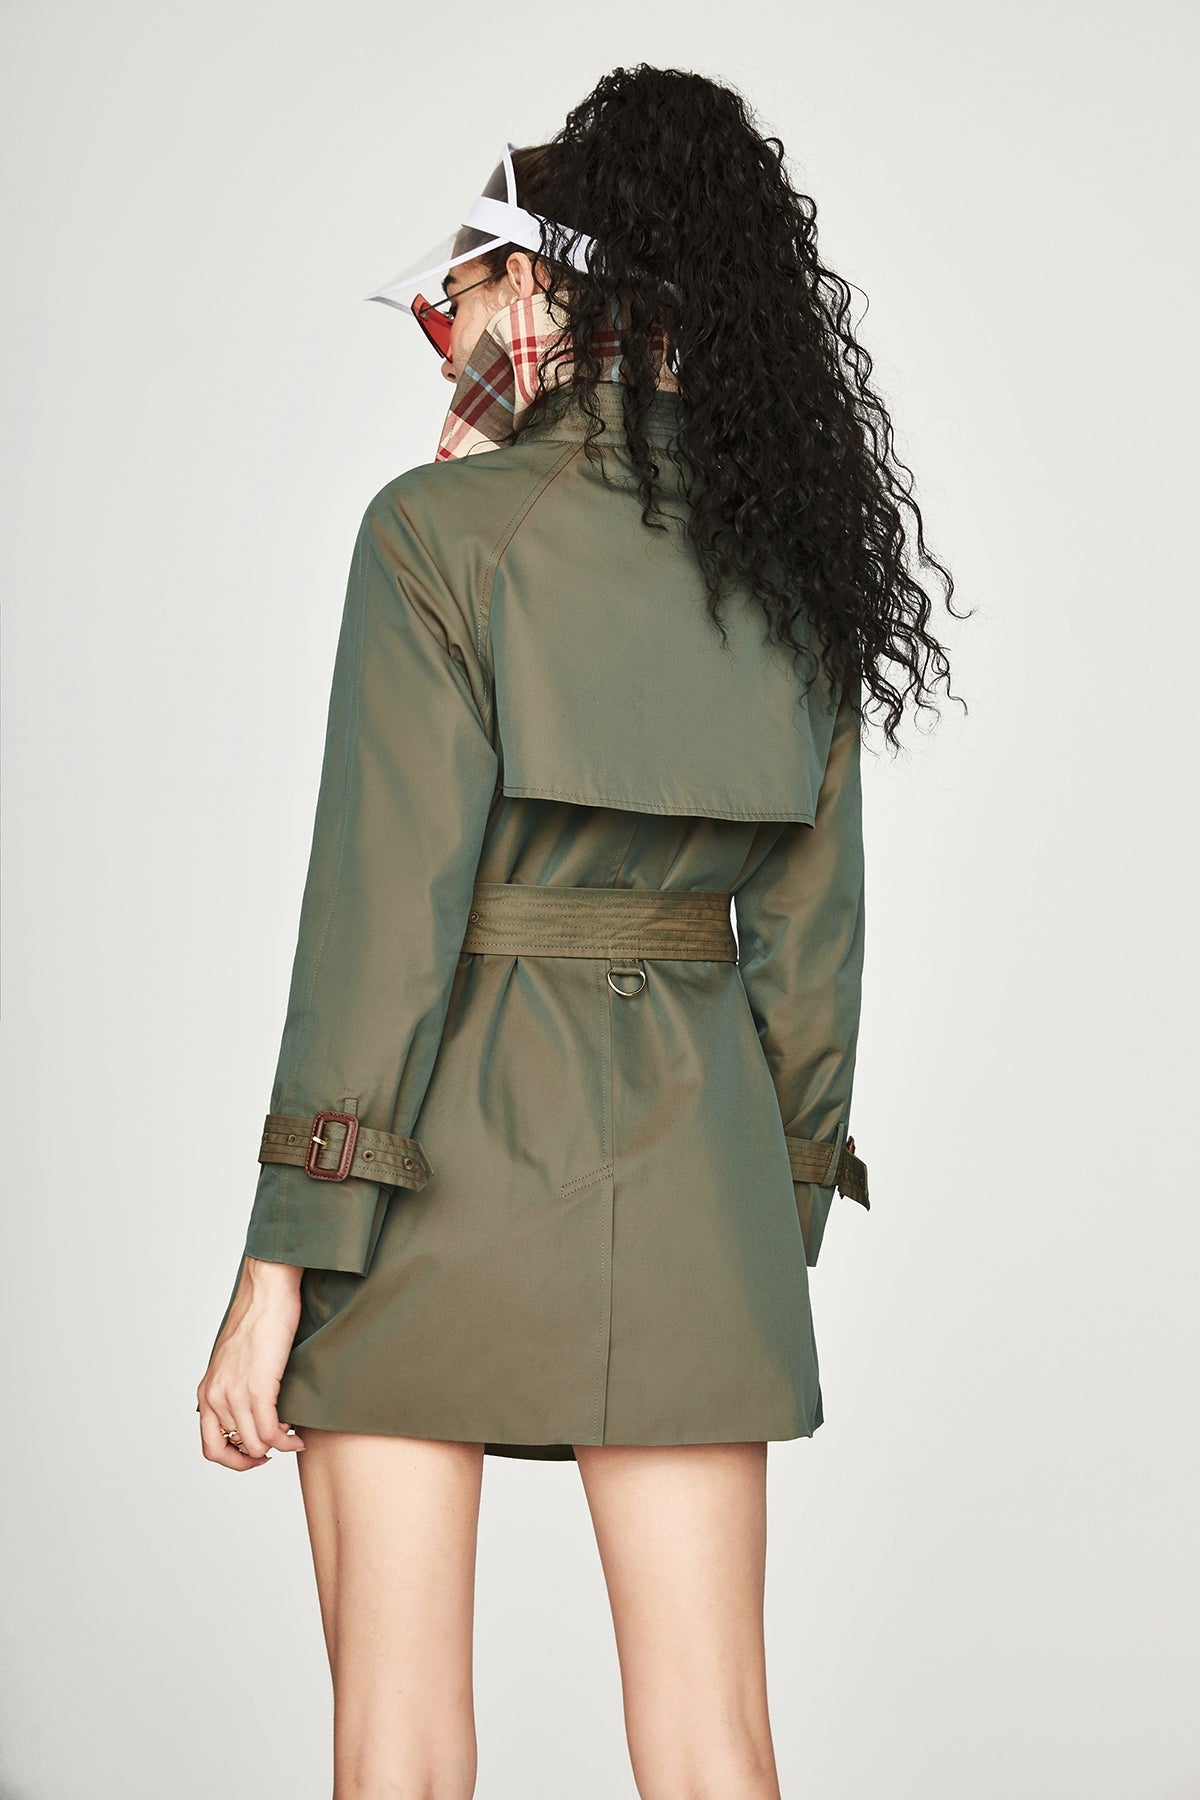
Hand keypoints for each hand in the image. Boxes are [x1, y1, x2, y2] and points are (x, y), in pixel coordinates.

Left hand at [197, 1256, 306, 1470]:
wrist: (266, 1290)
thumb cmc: (258, 1318)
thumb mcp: (234, 1360)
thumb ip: (234, 1386)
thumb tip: (254, 1411)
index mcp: (206, 1392)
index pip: (210, 1447)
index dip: (234, 1460)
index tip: (256, 1454)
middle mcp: (214, 1397)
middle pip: (233, 1451)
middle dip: (258, 1457)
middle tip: (278, 1448)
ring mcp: (234, 1394)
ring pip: (255, 1445)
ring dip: (278, 1448)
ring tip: (294, 1439)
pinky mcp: (257, 1387)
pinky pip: (269, 1432)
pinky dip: (286, 1440)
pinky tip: (297, 1435)